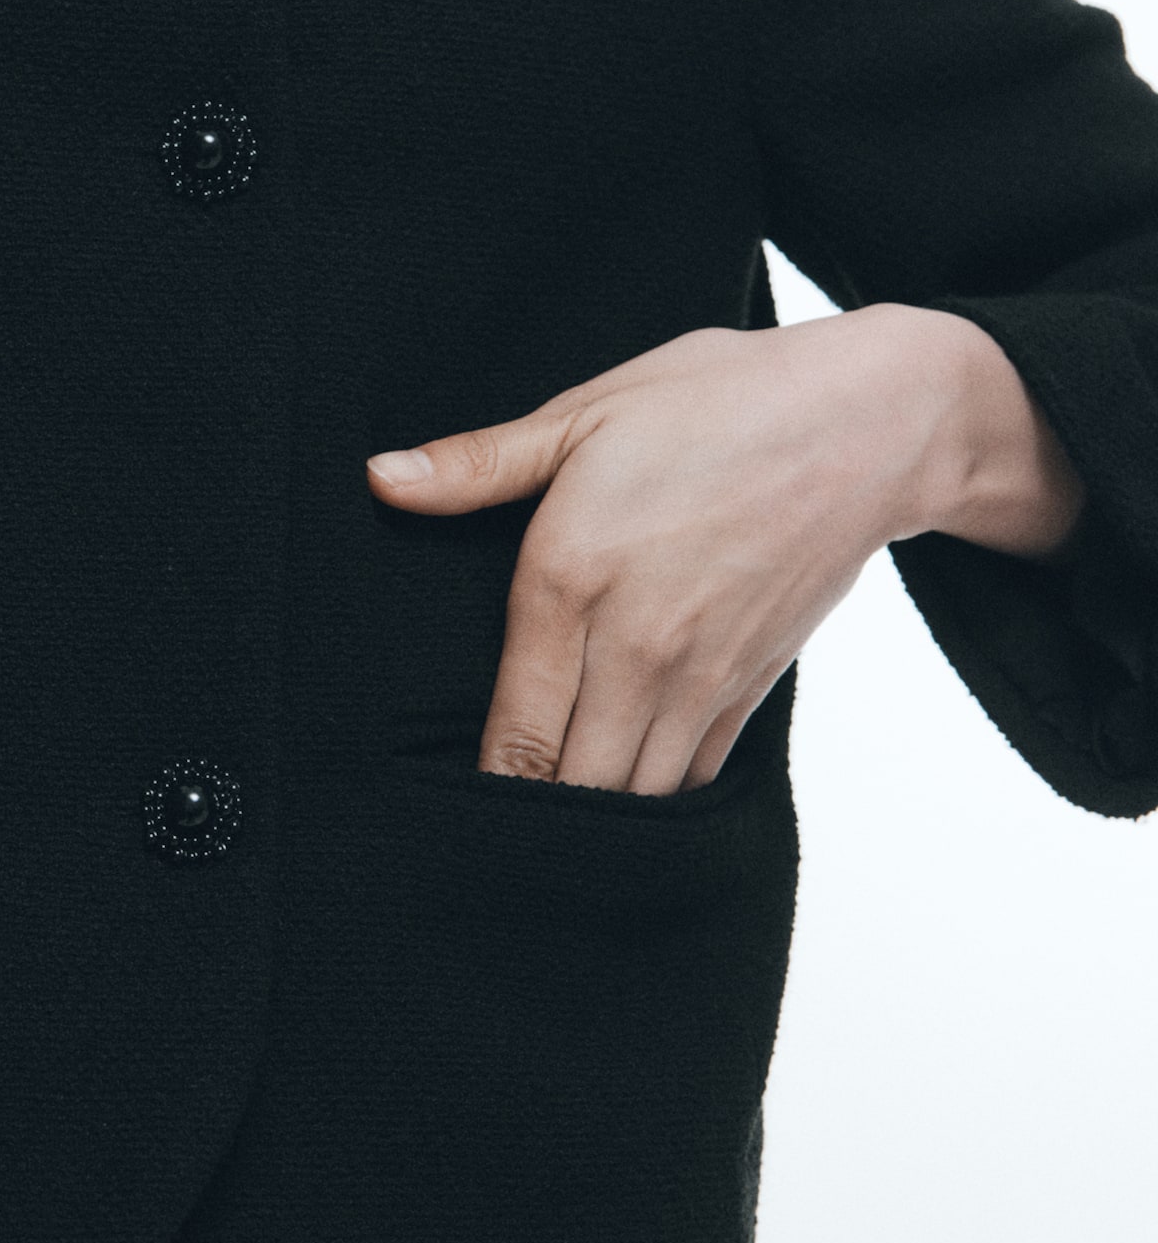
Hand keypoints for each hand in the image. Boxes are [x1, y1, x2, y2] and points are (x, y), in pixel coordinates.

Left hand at [367, 307, 1084, 795]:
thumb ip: (477, 464)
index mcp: (572, 579)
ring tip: (546, 835)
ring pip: (636, 797)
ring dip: (594, 820)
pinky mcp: (752, 686)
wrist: (865, 426)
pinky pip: (695, 777)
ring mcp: (701, 675)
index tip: (439, 813)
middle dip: (528, 822)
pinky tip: (621, 798)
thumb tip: (378, 479)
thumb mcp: (583, 413)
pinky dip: (657, 800)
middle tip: (482, 840)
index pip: (514, 732)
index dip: (477, 789)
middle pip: (573, 786)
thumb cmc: (715, 402)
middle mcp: (636, 646)